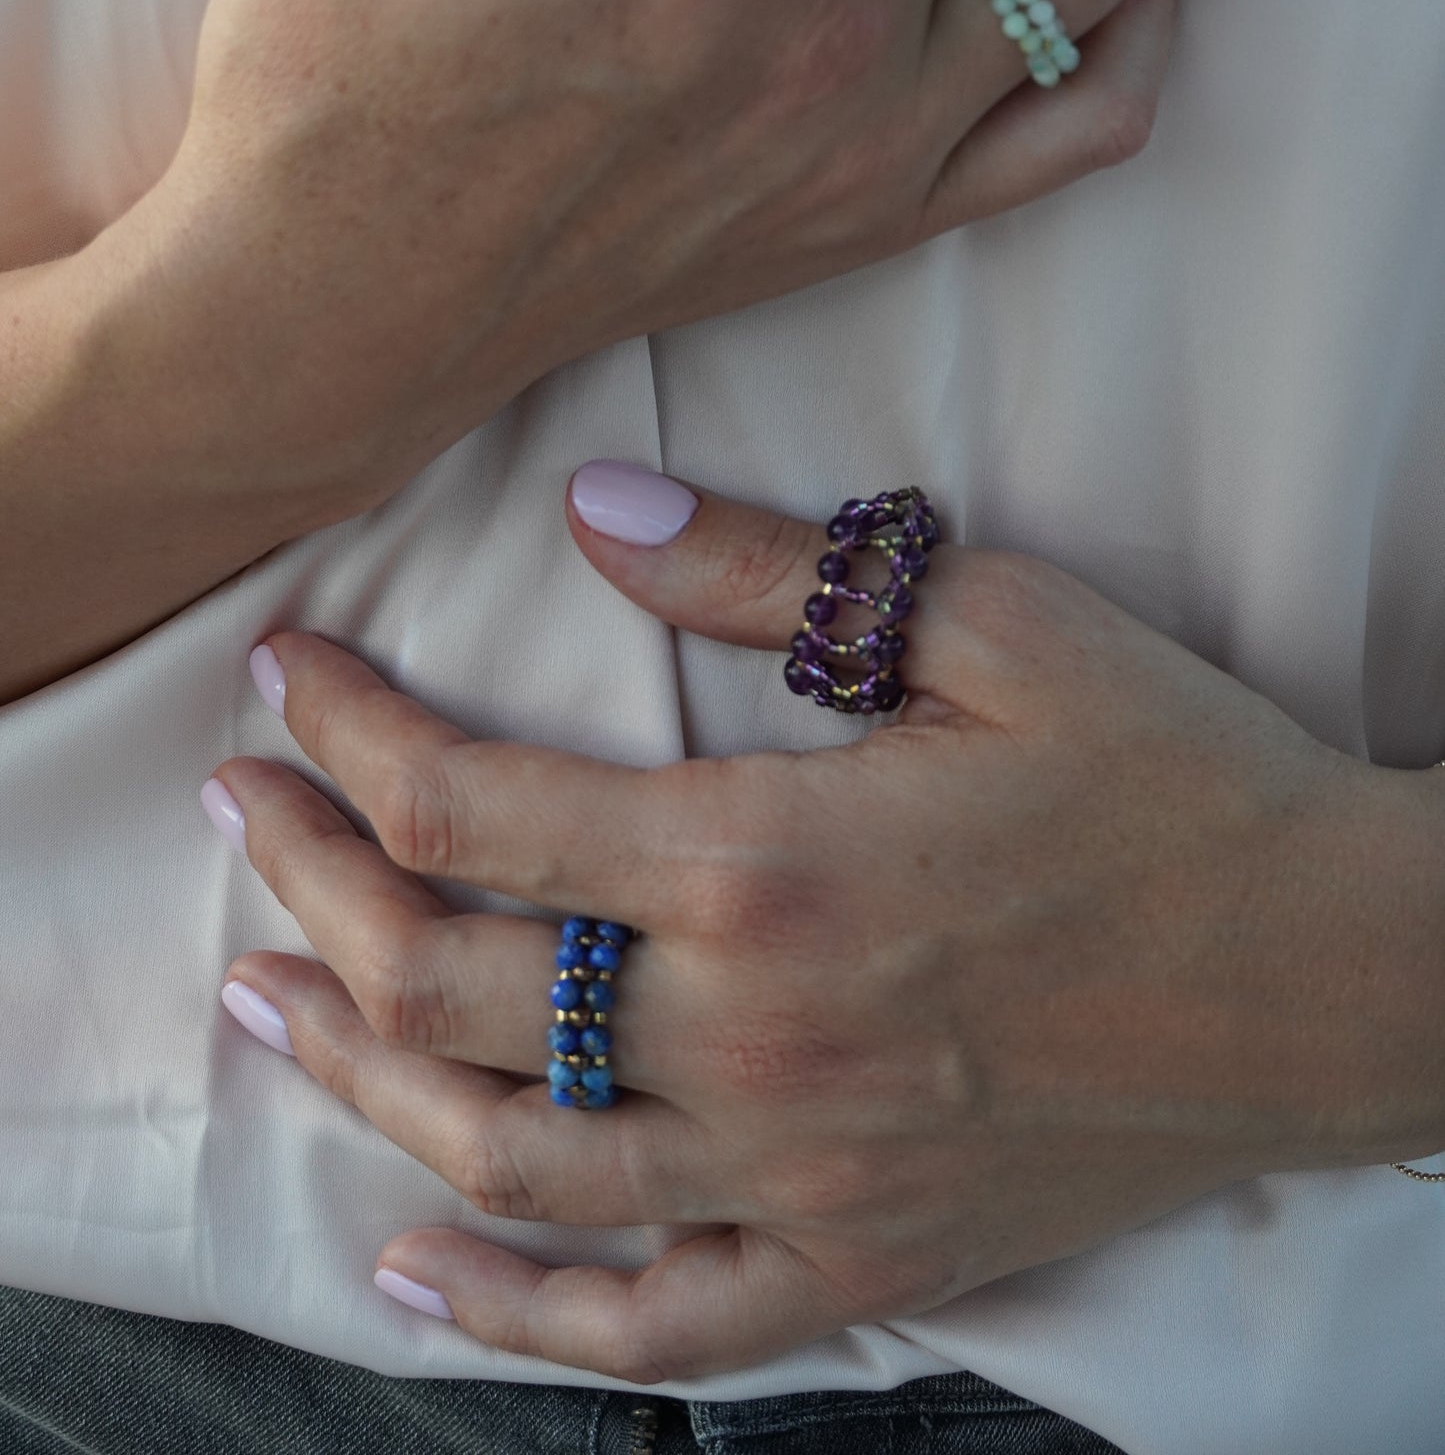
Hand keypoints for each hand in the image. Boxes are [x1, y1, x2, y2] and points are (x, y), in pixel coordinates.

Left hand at [210, 470, 1444, 1383]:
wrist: (1336, 974)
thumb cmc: (1173, 780)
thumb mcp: (996, 623)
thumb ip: (777, 572)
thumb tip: (595, 510)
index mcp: (772, 862)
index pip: (475, 809)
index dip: (350, 735)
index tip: (289, 675)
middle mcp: (754, 1034)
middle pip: (447, 985)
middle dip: (308, 890)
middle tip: (238, 815)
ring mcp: (800, 1171)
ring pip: (506, 1157)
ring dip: (354, 1077)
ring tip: (264, 1000)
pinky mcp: (862, 1256)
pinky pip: (656, 1326)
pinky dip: (518, 1315)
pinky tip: (419, 1272)